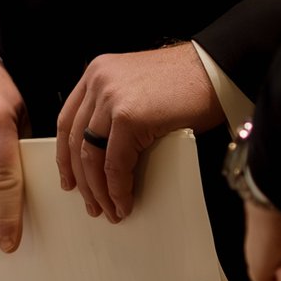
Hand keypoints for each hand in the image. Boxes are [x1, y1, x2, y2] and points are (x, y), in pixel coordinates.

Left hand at [54, 44, 225, 221]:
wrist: (215, 70)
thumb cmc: (189, 82)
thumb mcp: (139, 90)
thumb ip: (117, 111)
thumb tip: (109, 155)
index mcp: (97, 73)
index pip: (68, 120)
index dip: (65, 155)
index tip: (70, 179)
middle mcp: (98, 82)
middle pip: (76, 141)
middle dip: (82, 179)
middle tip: (92, 203)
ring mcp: (110, 98)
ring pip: (90, 156)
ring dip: (99, 190)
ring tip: (109, 209)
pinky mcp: (128, 117)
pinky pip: (115, 163)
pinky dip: (118, 188)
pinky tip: (124, 202)